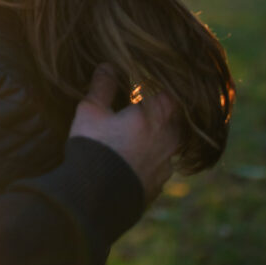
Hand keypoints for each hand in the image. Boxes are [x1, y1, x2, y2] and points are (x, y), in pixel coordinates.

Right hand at [69, 64, 179, 202]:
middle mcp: (169, 137)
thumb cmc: (94, 147)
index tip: (144, 82)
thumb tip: (107, 66)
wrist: (97, 198)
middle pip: (174, 116)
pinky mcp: (159, 183)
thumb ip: (102, 86)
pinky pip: (160, 163)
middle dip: (159, 109)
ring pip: (169, 141)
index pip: (169, 90)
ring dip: (157, 134)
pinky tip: (132, 157)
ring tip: (135, 131)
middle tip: (140, 104)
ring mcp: (167, 163)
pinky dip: (150, 157)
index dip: (158, 83)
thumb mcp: (91, 111)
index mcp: (156, 114)